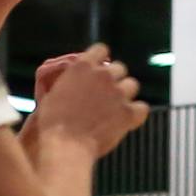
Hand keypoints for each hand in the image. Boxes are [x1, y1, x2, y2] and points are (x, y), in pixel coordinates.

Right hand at [31, 44, 146, 157]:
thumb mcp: (53, 94)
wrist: (65, 146)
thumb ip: (68, 82)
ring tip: (116, 108)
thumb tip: (74, 83)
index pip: (101, 49)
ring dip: (126, 94)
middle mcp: (103, 75)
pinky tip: (128, 121)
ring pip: (132, 85)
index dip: (102, 59)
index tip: (101, 69)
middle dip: (114, 79)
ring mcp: (118, 93)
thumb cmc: (53, 125)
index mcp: (82, 66)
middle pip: (119, 68)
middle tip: (107, 94)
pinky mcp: (128, 112)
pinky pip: (142, 108)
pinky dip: (136, 114)